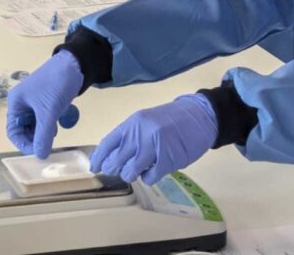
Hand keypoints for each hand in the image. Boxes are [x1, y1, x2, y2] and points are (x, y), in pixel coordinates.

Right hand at [6, 51, 82, 157]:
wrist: (74, 64)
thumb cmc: (55, 84)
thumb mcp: (48, 111)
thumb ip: (43, 135)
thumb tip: (40, 156)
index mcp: (16, 103)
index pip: (13, 131)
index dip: (23, 144)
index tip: (38, 152)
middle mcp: (22, 104)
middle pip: (23, 130)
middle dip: (33, 139)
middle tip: (47, 147)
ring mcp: (34, 103)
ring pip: (34, 126)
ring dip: (41, 134)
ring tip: (52, 138)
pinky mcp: (45, 102)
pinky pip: (42, 120)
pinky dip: (48, 127)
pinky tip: (56, 129)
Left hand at [89, 94, 216, 184]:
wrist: (199, 116)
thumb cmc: (171, 121)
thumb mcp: (146, 123)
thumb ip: (130, 137)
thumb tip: (110, 157)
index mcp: (133, 123)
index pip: (108, 143)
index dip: (99, 158)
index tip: (94, 168)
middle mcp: (140, 134)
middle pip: (117, 161)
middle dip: (116, 169)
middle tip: (123, 169)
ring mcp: (154, 147)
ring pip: (131, 172)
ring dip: (133, 174)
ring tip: (141, 168)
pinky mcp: (168, 159)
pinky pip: (150, 177)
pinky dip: (150, 177)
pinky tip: (155, 169)